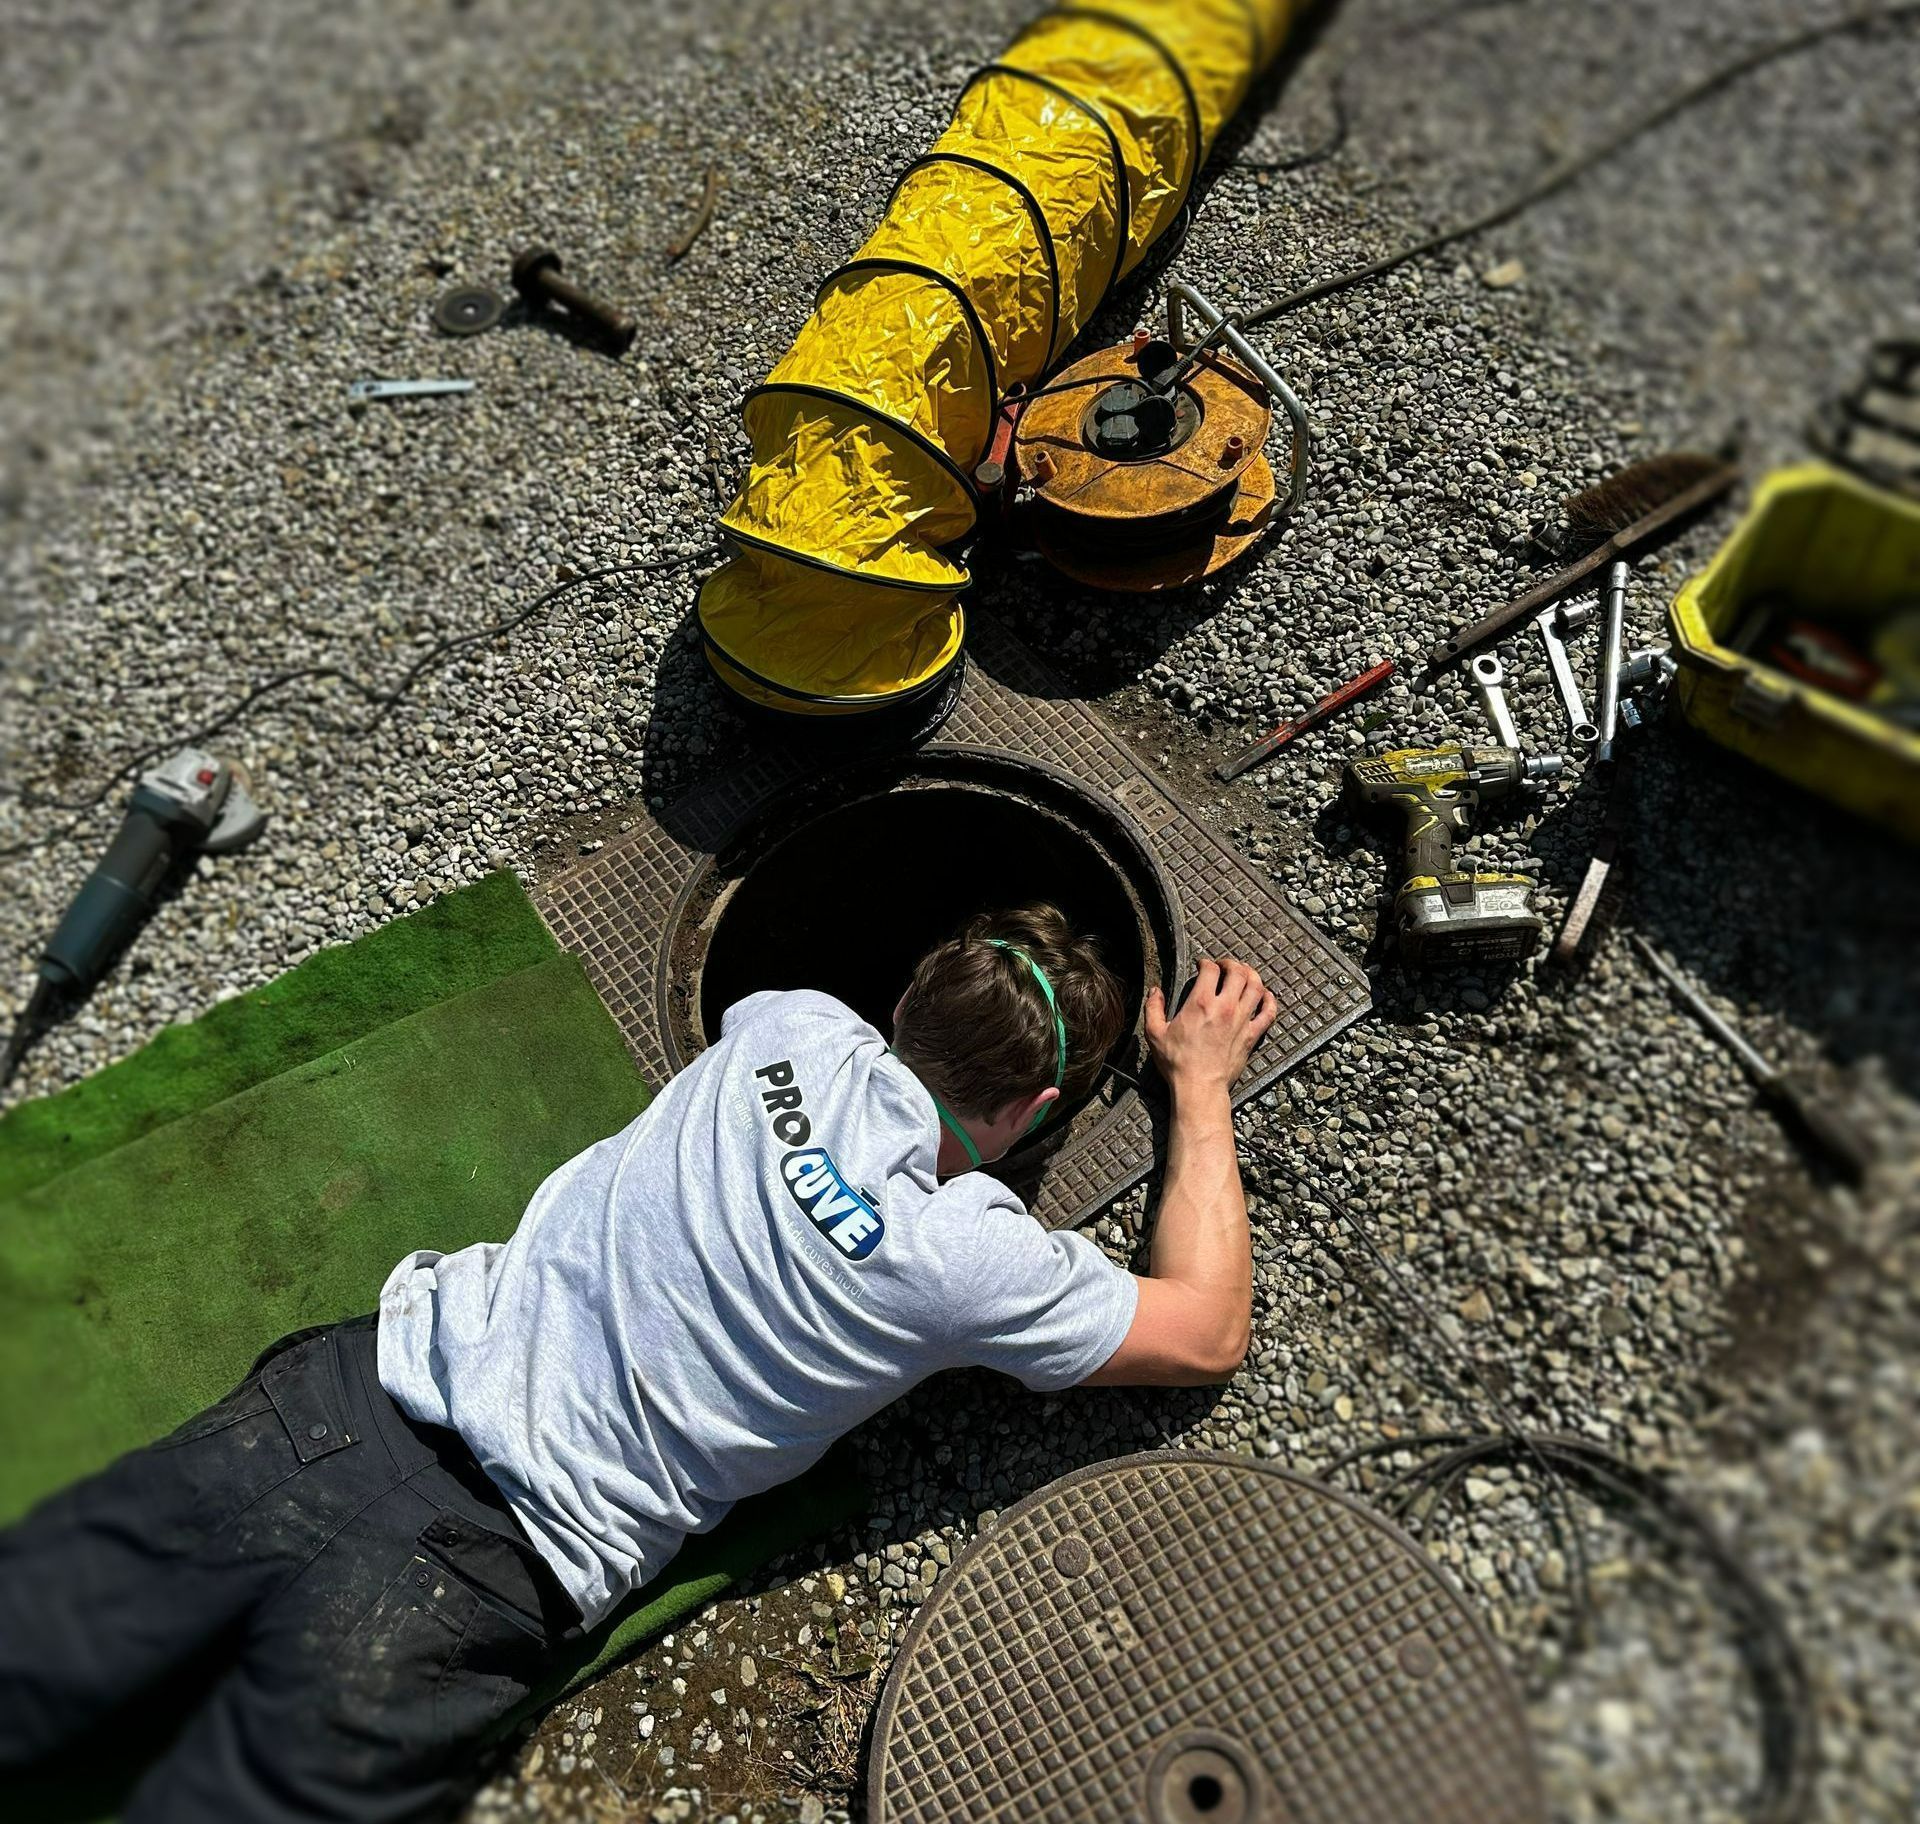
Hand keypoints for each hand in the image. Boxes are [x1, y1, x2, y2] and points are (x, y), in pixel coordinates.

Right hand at [1145, 958, 1278, 1097]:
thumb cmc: (1178, 1062)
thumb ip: (1153, 1008)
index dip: (1206, 963)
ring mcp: (1242, 1020)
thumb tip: (1155, 991)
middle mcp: (1225, 1007)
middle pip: (1238, 972)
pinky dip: (1270, 1000)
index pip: (1211, 969)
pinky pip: (1268, 1012)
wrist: (1200, 1086)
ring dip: (1252, 975)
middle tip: (1225, 966)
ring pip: (1256, 987)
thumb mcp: (1155, 1033)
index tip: (1203, 966)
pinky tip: (1266, 996)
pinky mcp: (1252, 1035)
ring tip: (1245, 973)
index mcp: (1201, 1003)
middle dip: (1231, 964)